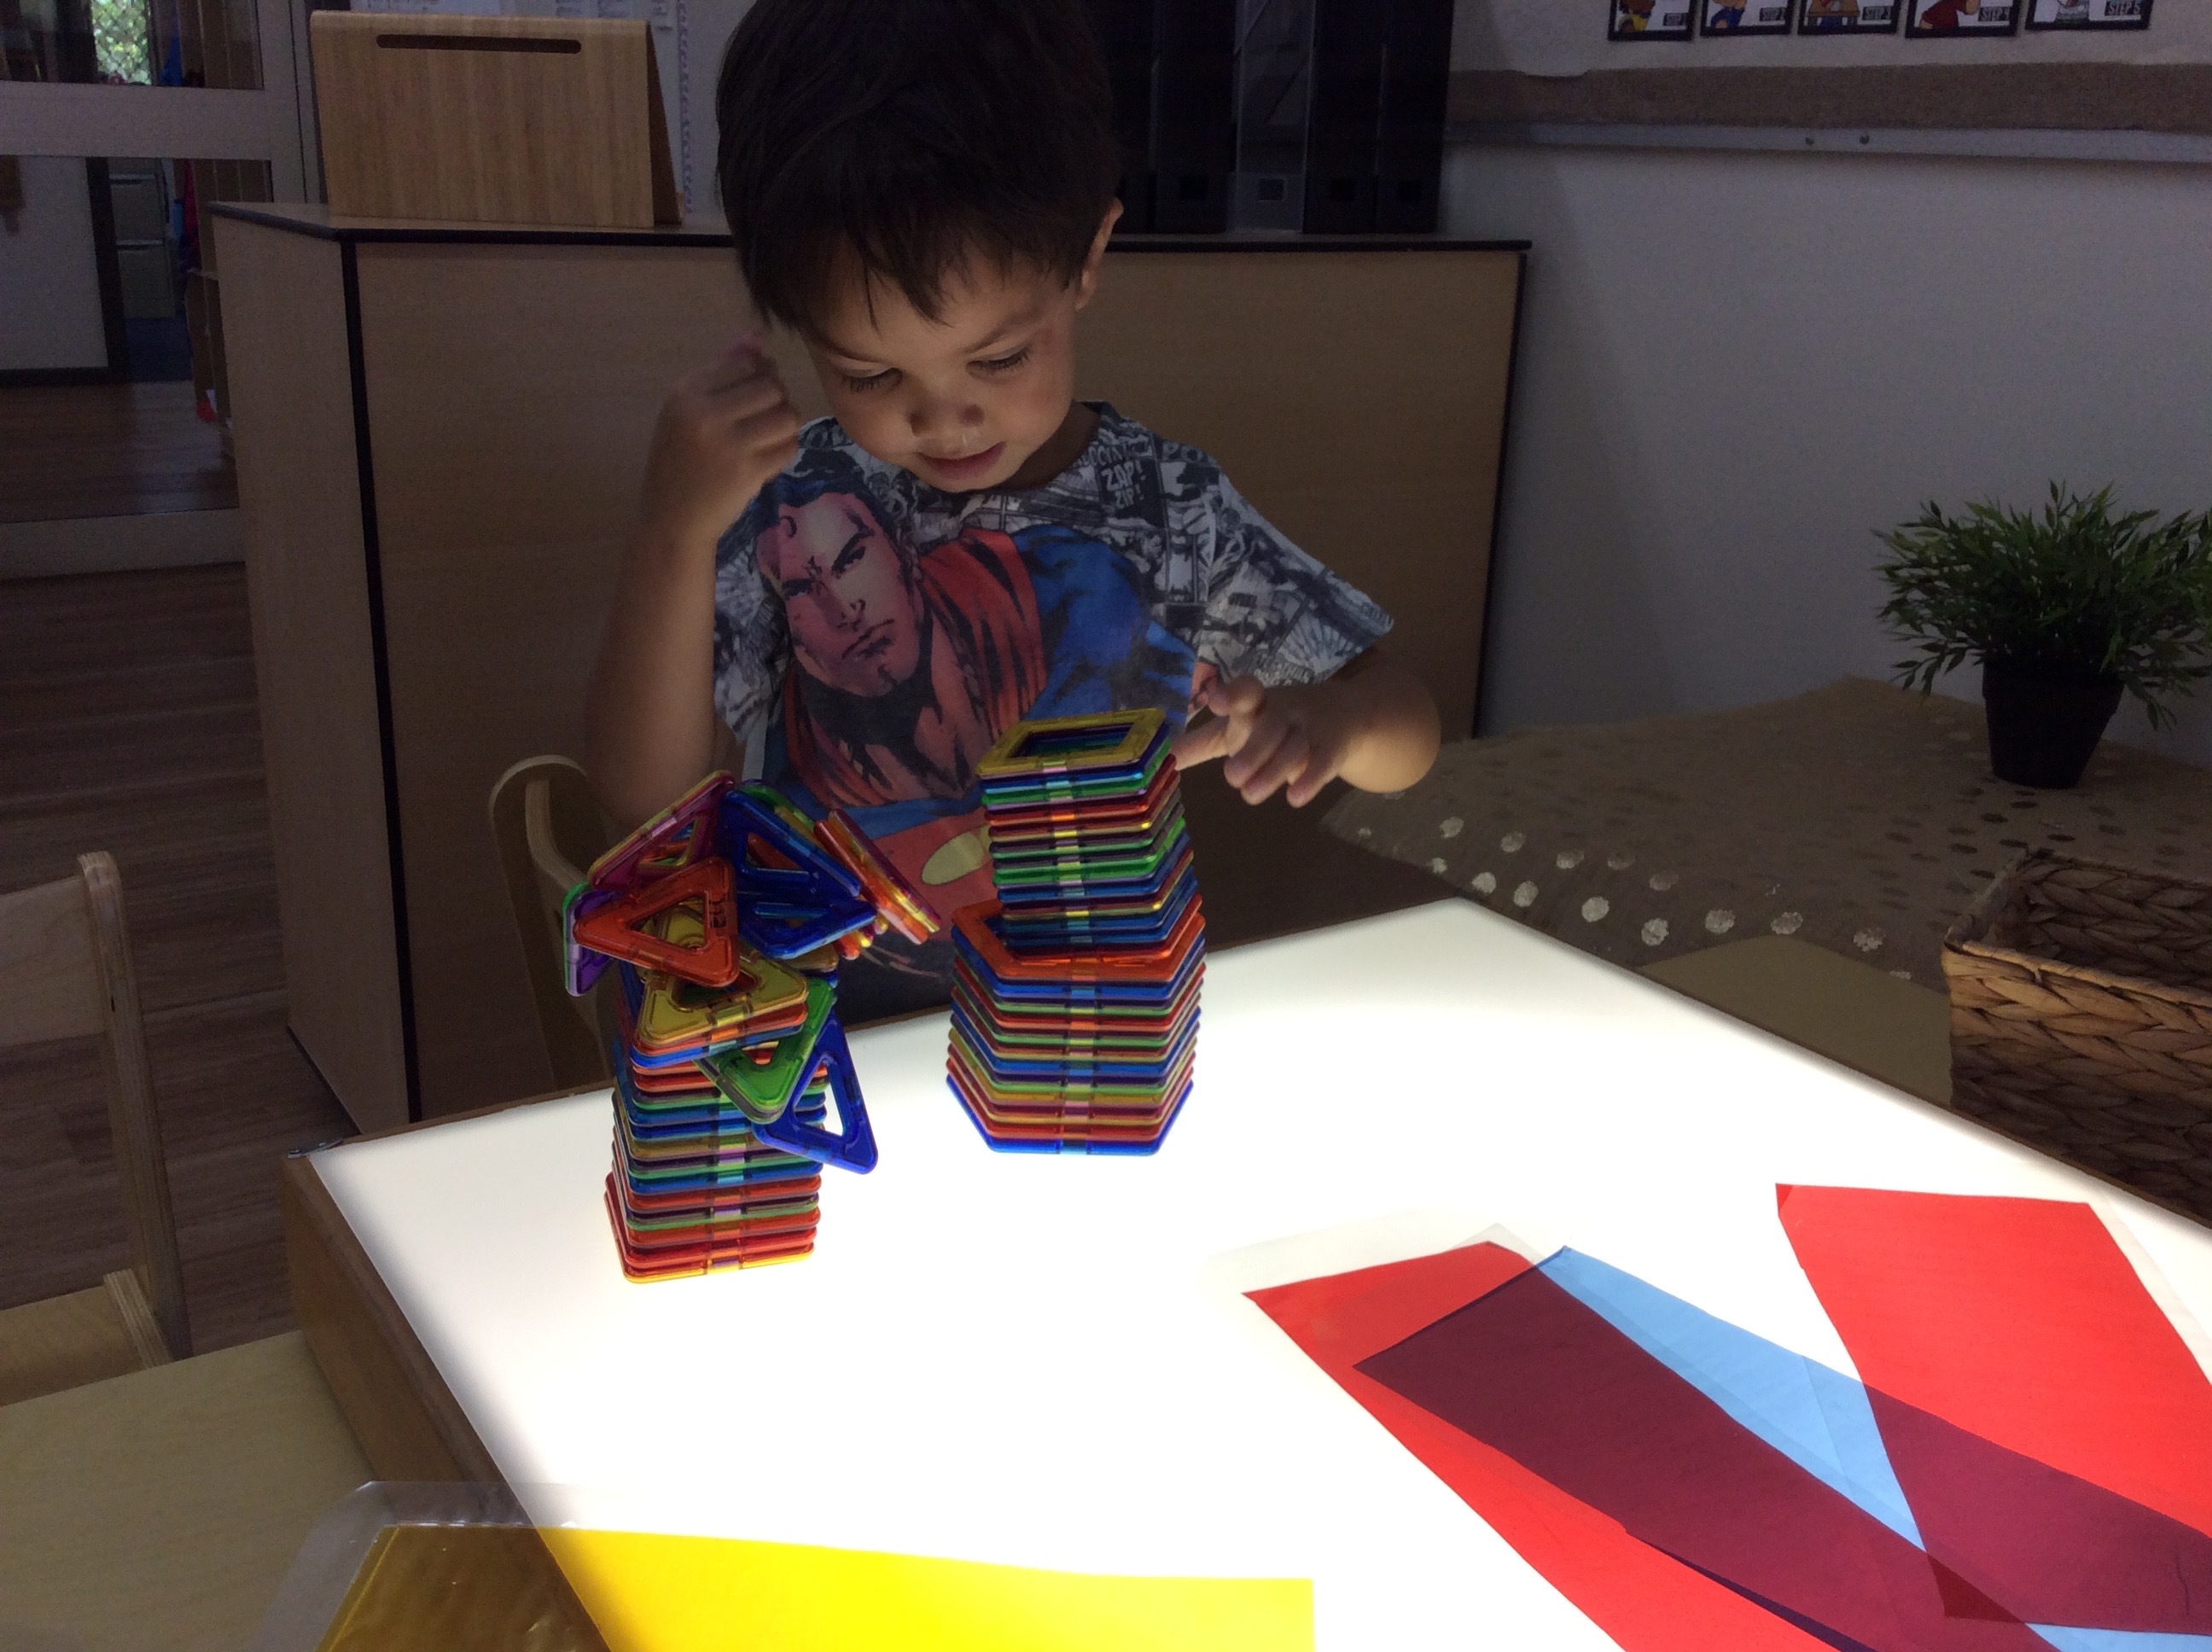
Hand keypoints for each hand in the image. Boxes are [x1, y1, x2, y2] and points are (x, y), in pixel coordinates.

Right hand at [638, 338, 801, 550]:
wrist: (672, 519)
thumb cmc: (681, 461)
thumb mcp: (687, 411)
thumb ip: (722, 373)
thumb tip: (757, 337)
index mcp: (685, 392)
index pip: (744, 363)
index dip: (760, 375)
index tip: (752, 396)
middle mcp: (704, 413)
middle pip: (771, 387)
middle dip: (776, 400)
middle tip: (763, 419)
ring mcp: (728, 444)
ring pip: (787, 416)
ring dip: (785, 425)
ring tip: (769, 437)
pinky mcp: (749, 472)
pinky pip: (789, 447)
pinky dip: (785, 451)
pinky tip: (768, 458)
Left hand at [1171, 674, 1351, 806]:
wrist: (1343, 718)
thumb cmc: (1273, 724)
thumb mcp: (1237, 729)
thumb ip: (1198, 745)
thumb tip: (1156, 758)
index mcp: (1256, 702)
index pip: (1247, 691)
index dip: (1234, 694)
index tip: (1217, 701)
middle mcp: (1284, 711)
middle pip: (1271, 726)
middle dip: (1253, 750)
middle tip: (1231, 777)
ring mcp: (1311, 728)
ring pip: (1294, 747)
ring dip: (1273, 771)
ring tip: (1249, 796)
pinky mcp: (1332, 748)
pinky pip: (1323, 763)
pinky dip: (1310, 780)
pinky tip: (1294, 799)